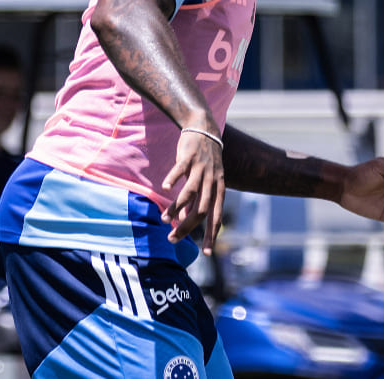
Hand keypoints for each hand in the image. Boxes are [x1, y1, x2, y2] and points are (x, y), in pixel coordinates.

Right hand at [161, 128, 225, 254]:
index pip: (217, 216)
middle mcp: (212, 180)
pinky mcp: (189, 157)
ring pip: (190, 193)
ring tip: (164, 219)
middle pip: (202, 210)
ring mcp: (201, 169)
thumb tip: (186, 221)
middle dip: (187, 227)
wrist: (204, 130)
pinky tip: (164, 189)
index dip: (212, 234)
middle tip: (172, 239)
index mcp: (219, 188)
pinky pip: (180, 170)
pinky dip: (172, 180)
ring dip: (176, 209)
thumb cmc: (204, 161)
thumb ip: (198, 201)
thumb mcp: (207, 182)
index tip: (206, 253)